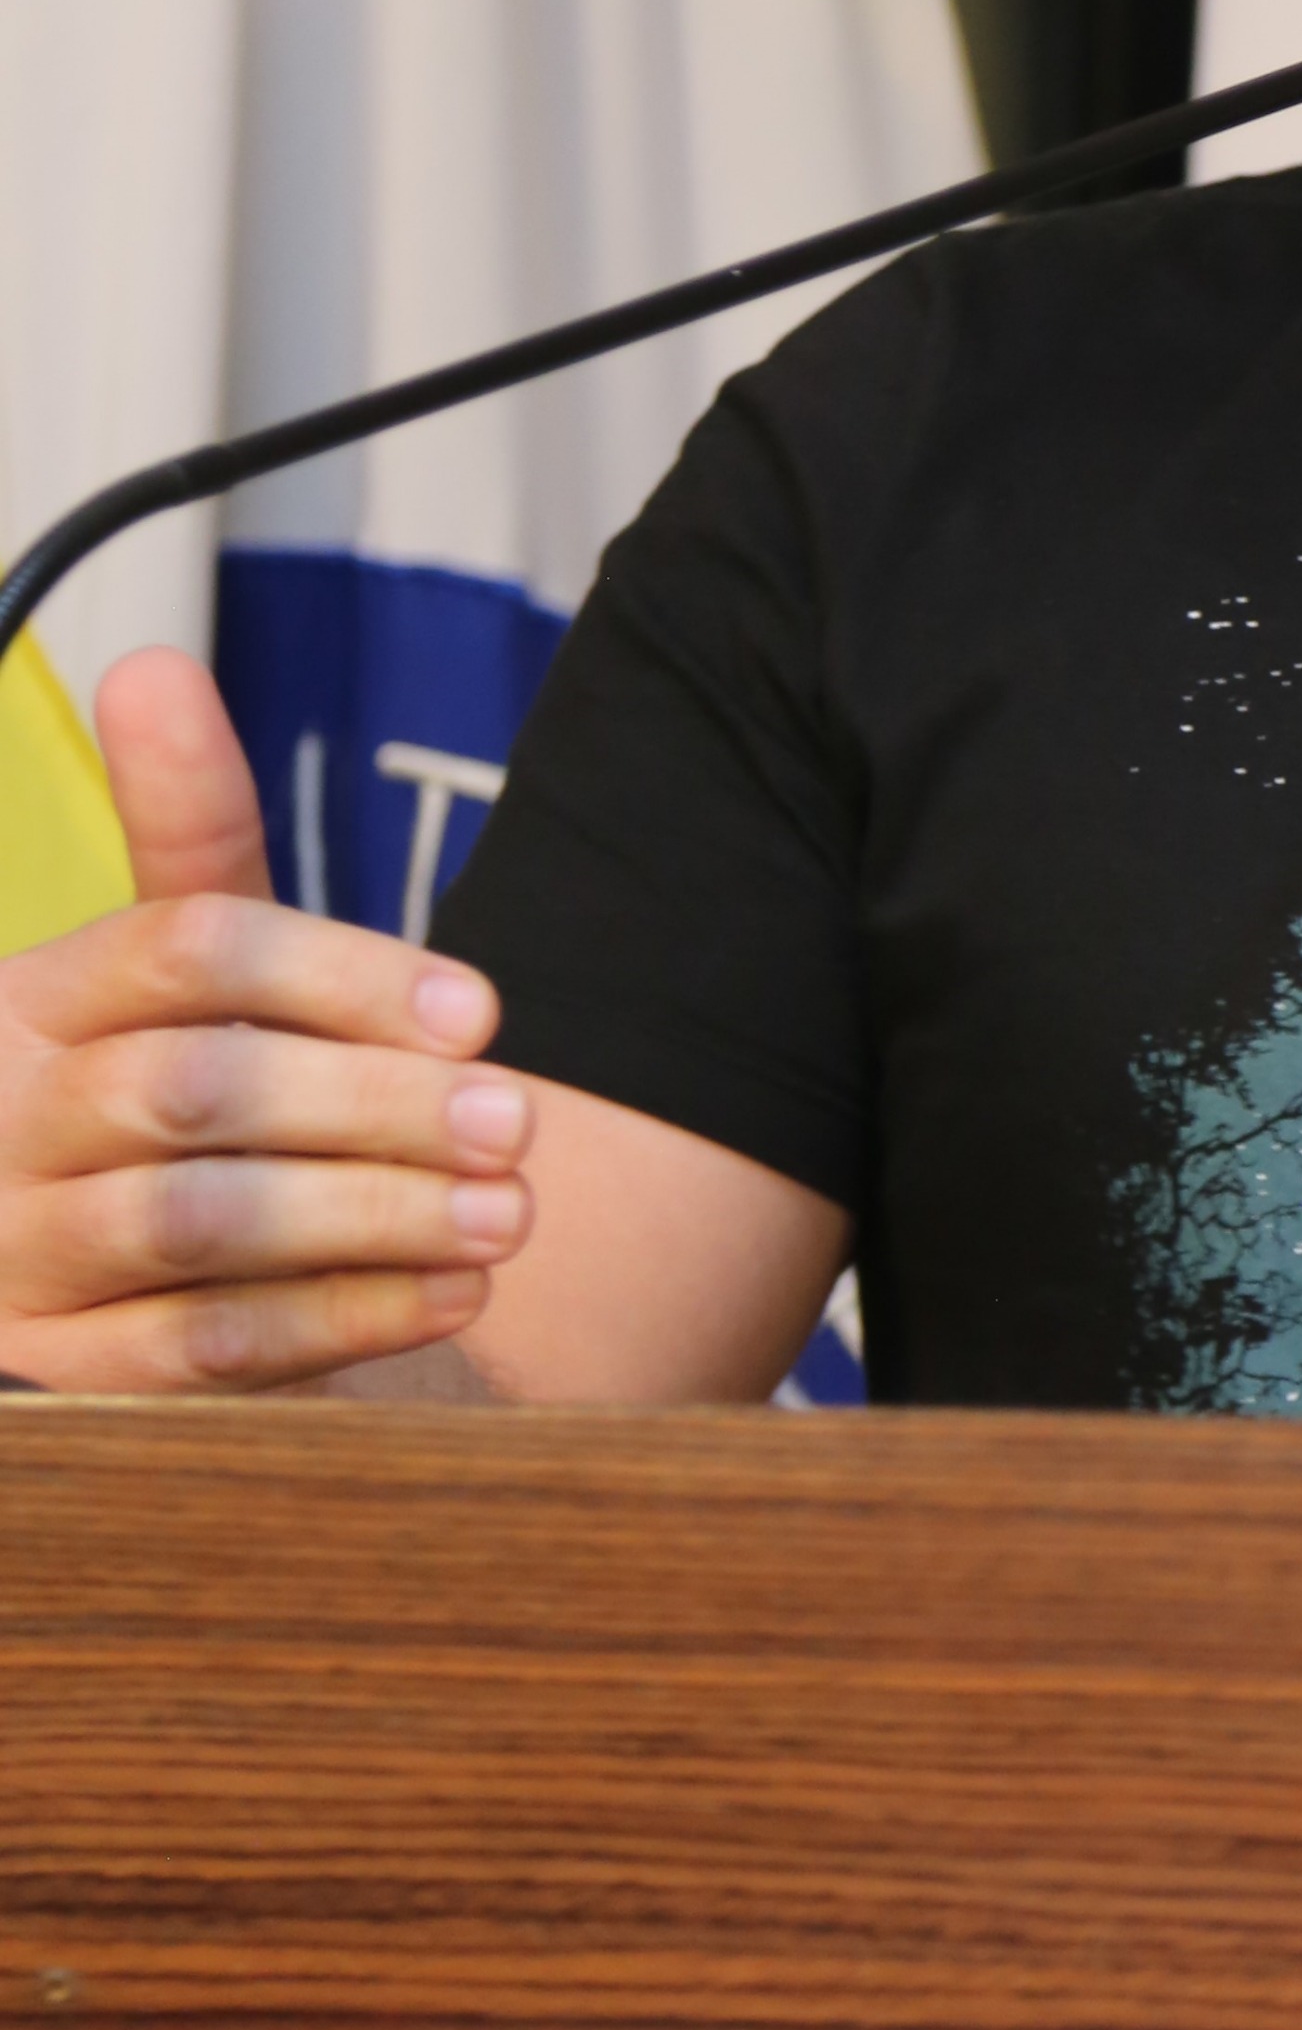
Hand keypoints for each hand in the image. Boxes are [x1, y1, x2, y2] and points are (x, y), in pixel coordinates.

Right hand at [0, 646, 536, 1389]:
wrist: (83, 1254)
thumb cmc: (164, 1068)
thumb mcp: (175, 955)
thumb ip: (191, 827)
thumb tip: (151, 667)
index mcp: (32, 994)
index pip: (191, 947)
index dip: (350, 975)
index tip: (487, 1010)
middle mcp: (5, 1114)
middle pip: (200, 1088)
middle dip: (377, 1104)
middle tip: (521, 1117)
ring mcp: (15, 1246)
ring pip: (198, 1224)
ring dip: (373, 1218)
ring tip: (511, 1211)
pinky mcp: (58, 1363)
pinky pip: (199, 1350)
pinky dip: (338, 1322)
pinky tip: (454, 1296)